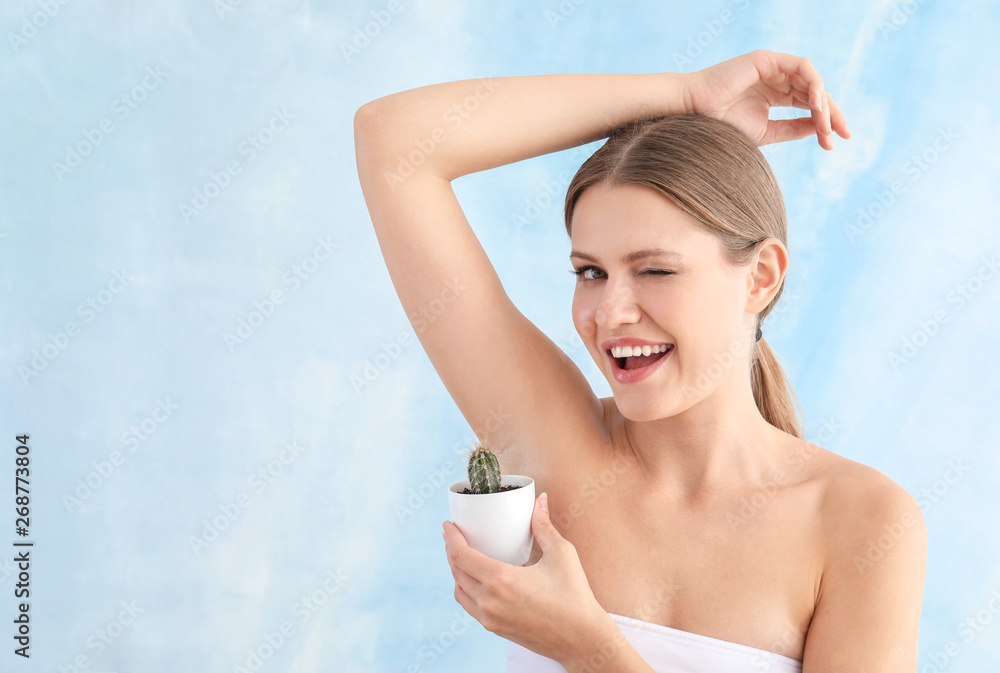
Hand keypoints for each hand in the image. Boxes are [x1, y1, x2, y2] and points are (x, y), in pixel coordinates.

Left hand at [442, 493, 606, 663]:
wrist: (582, 640)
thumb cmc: (574, 597)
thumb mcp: (561, 554)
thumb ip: (544, 526)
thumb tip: (540, 501)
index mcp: (501, 580)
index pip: (461, 555)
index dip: (450, 538)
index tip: (447, 525)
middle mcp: (490, 601)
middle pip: (456, 572)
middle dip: (451, 551)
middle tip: (453, 536)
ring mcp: (490, 618)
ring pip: (460, 591)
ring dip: (456, 572)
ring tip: (461, 556)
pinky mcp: (495, 629)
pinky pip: (470, 607)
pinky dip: (465, 590)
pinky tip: (474, 580)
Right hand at [680, 49, 850, 149]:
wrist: (694, 114)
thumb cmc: (722, 125)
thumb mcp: (766, 132)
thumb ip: (793, 129)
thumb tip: (820, 130)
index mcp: (776, 95)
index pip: (809, 105)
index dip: (825, 122)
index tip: (836, 142)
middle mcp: (777, 79)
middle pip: (815, 93)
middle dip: (831, 114)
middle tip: (842, 135)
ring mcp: (773, 67)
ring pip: (812, 81)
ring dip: (824, 103)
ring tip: (826, 125)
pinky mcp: (767, 59)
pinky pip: (802, 67)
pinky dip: (813, 84)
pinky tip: (816, 105)